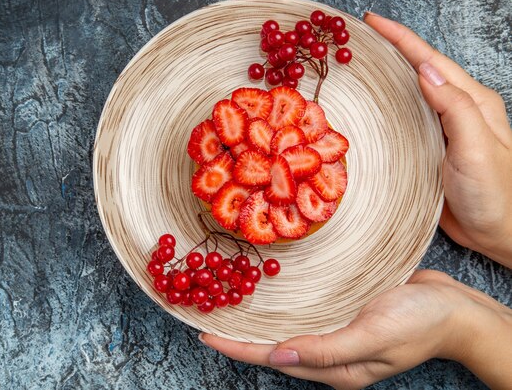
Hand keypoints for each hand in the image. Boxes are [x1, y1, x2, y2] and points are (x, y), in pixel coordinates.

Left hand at [200, 270, 511, 389]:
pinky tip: (271, 294)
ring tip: (230, 304)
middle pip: (275, 346)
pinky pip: (306, 312)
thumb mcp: (374, 337)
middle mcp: (330, 353)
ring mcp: (338, 333)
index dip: (238, 347)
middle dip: (241, 335)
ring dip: (259, 320)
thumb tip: (280, 357)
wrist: (456, 309)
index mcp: (335, 367)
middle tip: (208, 314)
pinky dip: (284, 306)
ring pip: (288, 329)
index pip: (274, 358)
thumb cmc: (420, 323)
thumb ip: (327, 350)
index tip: (205, 334)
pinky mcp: (345, 313)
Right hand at [363, 13, 511, 266]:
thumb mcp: (476, 148)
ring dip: (389, 74)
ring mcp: (444, 129)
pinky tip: (374, 106)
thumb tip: (424, 71)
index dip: (401, 39)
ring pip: (412, 92)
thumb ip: (455, 108)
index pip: (430, 61)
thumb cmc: (494, 194)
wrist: (501, 233)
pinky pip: (407, 118)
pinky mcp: (432, 149)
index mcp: (471, 102)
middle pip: (420, 69)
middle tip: (361, 37)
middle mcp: (457, 110)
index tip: (372, 22)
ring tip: (362, 64)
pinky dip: (389, 105)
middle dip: (392, 48)